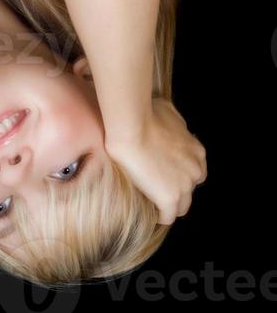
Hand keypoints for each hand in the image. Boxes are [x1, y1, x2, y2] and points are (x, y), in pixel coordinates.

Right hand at [105, 98, 207, 224]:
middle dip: (176, 189)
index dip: (179, 172)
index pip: (195, 171)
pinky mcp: (170, 199)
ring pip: (181, 207)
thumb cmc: (146, 115)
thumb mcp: (169, 112)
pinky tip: (148, 211)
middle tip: (157, 185)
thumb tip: (173, 128)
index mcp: (197, 151)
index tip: (164, 171)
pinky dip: (158, 215)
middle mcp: (196, 170)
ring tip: (152, 202)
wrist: (132, 127)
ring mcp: (184, 186)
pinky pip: (167, 217)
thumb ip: (177, 125)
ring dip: (169, 205)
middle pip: (190, 190)